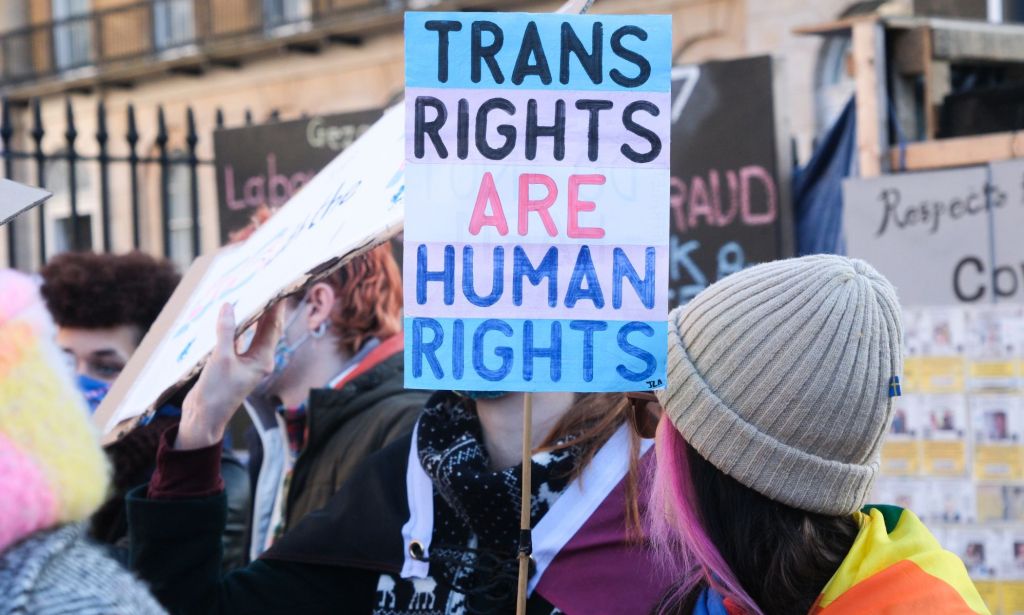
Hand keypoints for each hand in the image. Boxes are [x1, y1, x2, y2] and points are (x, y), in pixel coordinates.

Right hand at [176, 302, 283, 450]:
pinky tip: (227, 316)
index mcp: (264, 360)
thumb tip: (228, 307)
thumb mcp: (220, 359)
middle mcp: (259, 360)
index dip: (276, 307)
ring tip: (246, 294)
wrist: (203, 417)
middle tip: (262, 285)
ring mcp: (246, 362)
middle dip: (265, 308)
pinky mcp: (232, 364)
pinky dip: (233, 327)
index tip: (278, 288)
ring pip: (250, 333)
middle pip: (265, 328)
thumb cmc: (216, 393)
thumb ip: (225, 332)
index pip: (273, 327)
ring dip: (248, 316)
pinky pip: (236, 340)